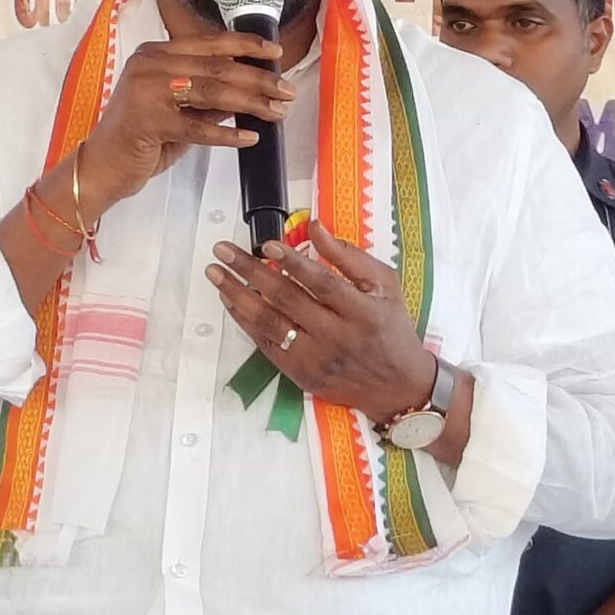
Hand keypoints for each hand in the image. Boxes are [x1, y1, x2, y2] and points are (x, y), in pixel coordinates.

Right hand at [80, 34, 292, 211]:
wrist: (102, 165)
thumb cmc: (140, 136)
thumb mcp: (176, 108)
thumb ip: (207, 96)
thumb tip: (250, 89)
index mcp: (156, 53)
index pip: (209, 42)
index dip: (246, 45)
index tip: (276, 53)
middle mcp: (150, 65)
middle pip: (217, 67)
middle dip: (259, 79)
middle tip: (287, 90)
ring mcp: (147, 92)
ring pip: (213, 92)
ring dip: (252, 103)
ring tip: (278, 112)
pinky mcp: (149, 122)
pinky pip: (199, 127)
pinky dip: (228, 134)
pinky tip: (249, 137)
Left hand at [206, 222, 435, 425]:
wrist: (398, 386)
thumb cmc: (391, 328)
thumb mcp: (385, 286)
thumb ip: (350, 256)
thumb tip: (315, 227)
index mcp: (362, 312)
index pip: (322, 283)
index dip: (293, 262)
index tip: (267, 244)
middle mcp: (337, 337)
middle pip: (287, 300)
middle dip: (250, 272)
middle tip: (224, 251)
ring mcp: (316, 359)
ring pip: (269, 324)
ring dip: (237, 296)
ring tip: (216, 274)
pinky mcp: (301, 375)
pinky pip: (265, 346)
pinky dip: (245, 321)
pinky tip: (231, 301)